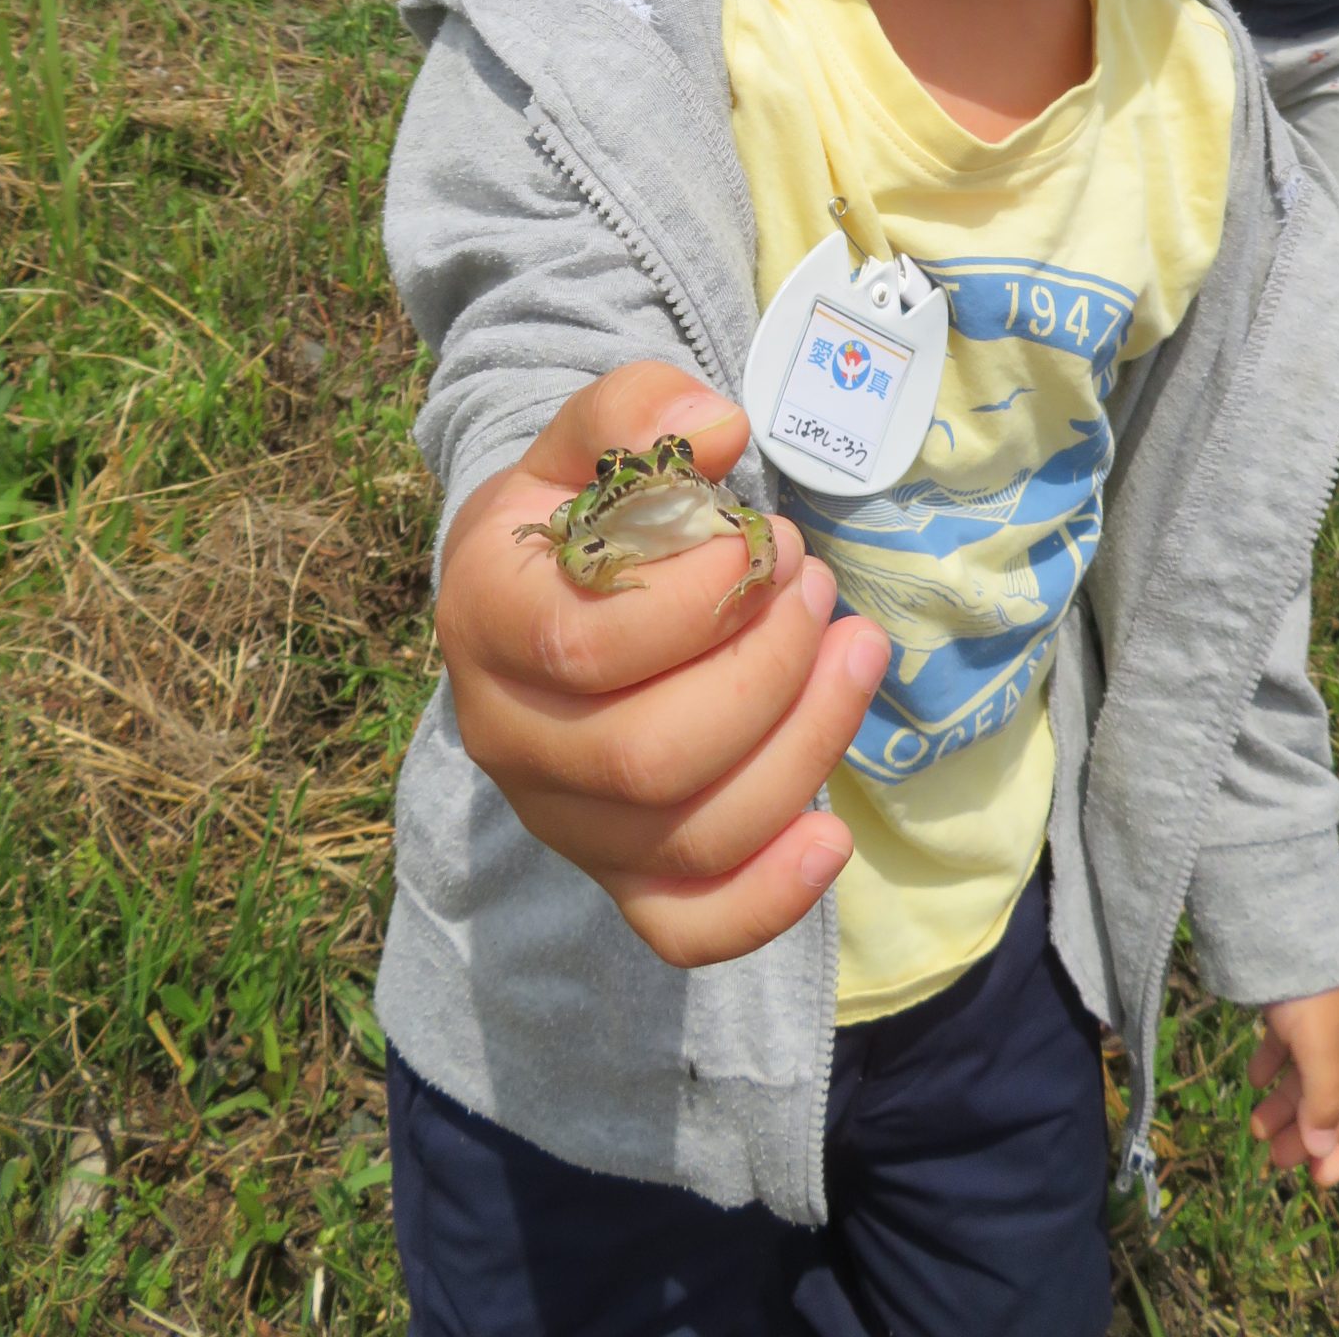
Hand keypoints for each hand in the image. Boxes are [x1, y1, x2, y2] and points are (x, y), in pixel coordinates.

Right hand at [435, 360, 889, 968]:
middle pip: (651, 754)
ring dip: (802, 741)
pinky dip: (764, 901)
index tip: (762, 536)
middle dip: (770, 666)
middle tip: (814, 582)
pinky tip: (831, 838)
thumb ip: (638, 411)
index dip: (704, 598)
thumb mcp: (586, 440)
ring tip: (853, 647)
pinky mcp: (616, 872)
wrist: (539, 595)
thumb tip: (716, 428)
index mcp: (486, 620)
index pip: (591, 645)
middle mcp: (506, 736)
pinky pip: (681, 925)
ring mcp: (561, 818)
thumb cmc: (577, 513)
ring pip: (687, 831)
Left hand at [1247, 978, 1338, 1187]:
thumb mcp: (1320, 1047)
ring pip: (1302, 1082)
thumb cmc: (1310, 991)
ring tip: (1254, 1128)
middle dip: (1305, 1136)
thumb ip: (1323, 1099)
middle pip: (1329, 1106)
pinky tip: (1251, 1081)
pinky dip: (1269, 1070)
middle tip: (1273, 1161)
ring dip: (1282, 1109)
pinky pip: (1282, 1052)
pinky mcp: (1289, 1012)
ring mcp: (1314, 1029)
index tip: (1315, 1180)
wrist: (1283, 927)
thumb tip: (1322, 1150)